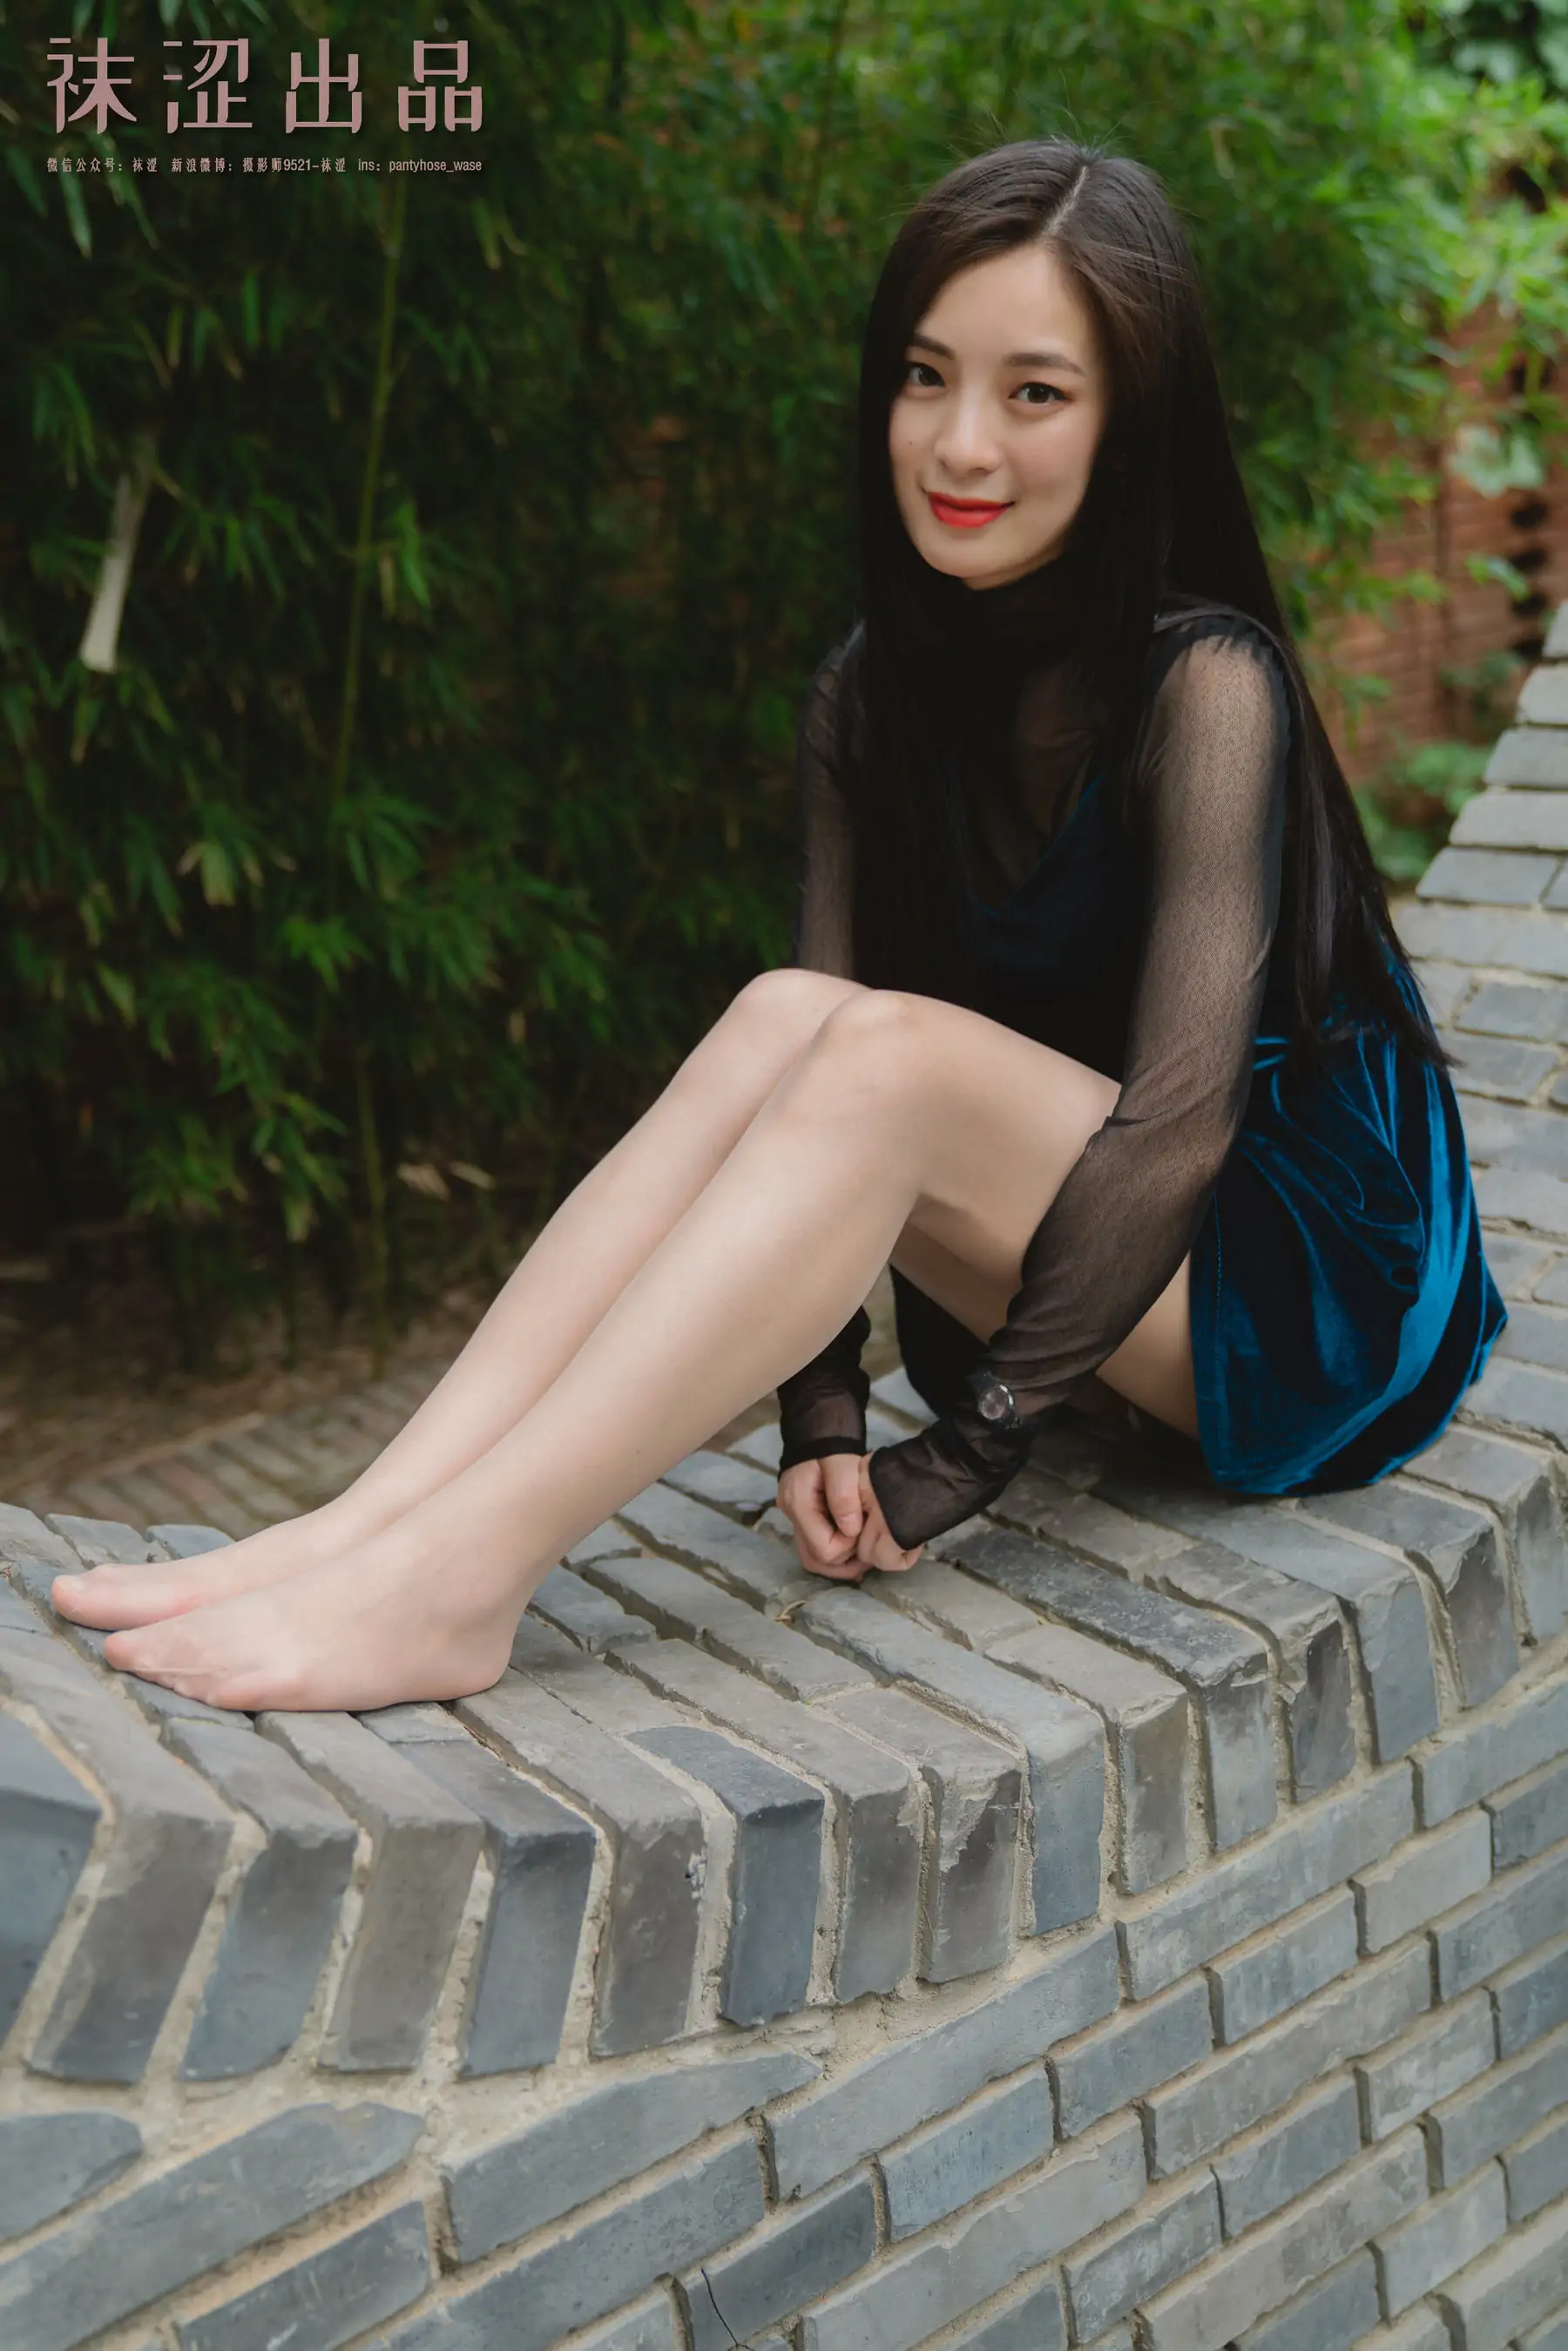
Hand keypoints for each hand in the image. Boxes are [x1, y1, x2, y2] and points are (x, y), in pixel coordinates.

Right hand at [776, 1453, 922, 1581]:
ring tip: (864, 1557)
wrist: (819, 1431)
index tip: (864, 1530)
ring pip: (813, 1558)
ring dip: (840, 1562)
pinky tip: (854, 1549)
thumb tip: (850, 1530)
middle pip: (814, 1559)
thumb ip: (844, 1495)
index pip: (823, 1548)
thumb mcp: (842, 1463)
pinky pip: (816, 1546)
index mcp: (798, 1503)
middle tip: (869, 1552)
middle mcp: (791, 1515)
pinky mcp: (804, 1518)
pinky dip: (836, 1553)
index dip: (848, 1546)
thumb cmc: (831, 1445)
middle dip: (844, 1561)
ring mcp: (795, 1518)